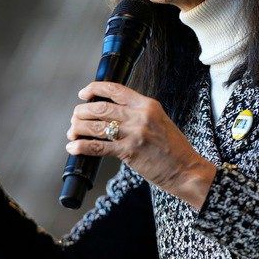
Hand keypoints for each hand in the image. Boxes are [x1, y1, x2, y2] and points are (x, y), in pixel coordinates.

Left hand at [66, 81, 216, 208]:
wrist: (186, 170)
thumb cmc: (172, 148)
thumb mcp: (158, 120)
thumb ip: (136, 113)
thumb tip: (109, 113)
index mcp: (147, 104)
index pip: (115, 89)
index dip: (94, 89)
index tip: (83, 94)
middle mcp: (140, 116)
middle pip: (100, 108)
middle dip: (81, 112)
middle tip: (75, 118)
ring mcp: (134, 134)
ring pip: (96, 126)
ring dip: (78, 128)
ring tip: (72, 132)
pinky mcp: (129, 152)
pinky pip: (98, 146)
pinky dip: (81, 146)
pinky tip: (73, 147)